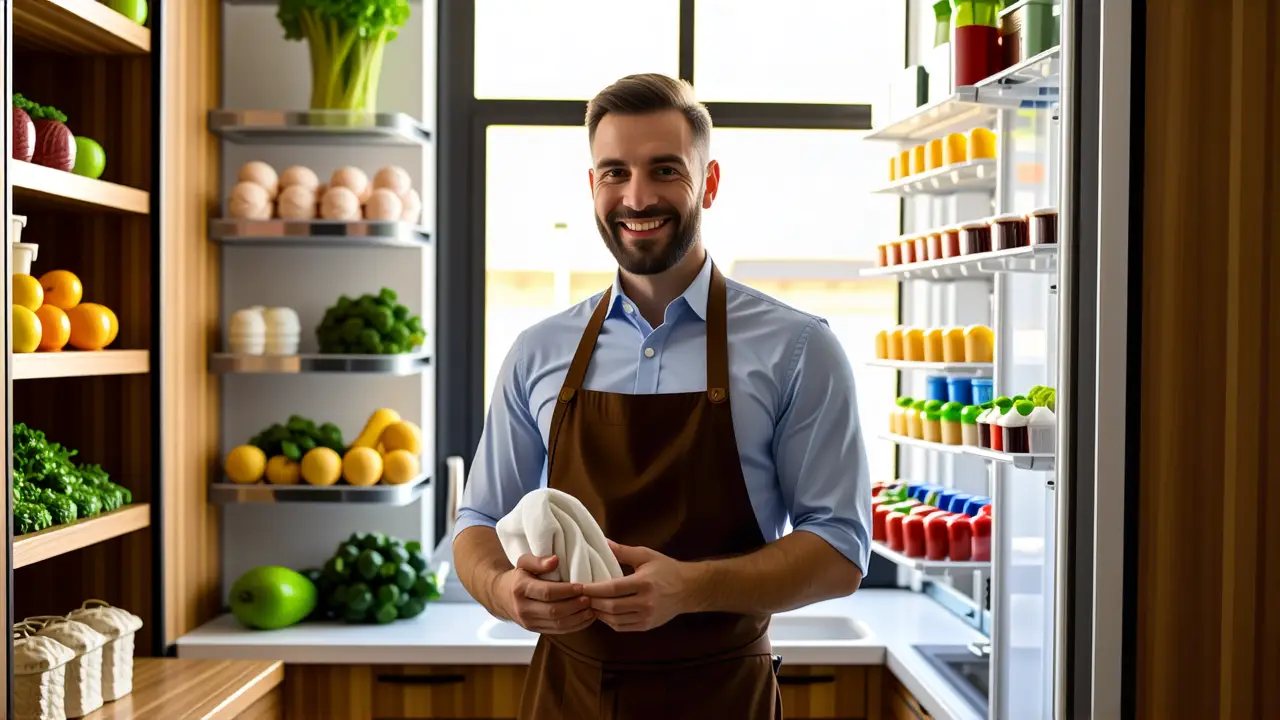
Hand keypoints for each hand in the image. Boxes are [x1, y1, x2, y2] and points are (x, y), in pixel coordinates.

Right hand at [494, 554, 594, 633]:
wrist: (501, 596)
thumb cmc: (518, 576)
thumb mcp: (523, 563)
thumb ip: (538, 561)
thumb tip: (555, 560)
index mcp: (520, 589)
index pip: (547, 592)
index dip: (566, 591)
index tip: (581, 586)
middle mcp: (523, 609)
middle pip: (553, 611)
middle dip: (575, 606)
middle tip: (590, 599)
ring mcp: (529, 623)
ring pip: (557, 625)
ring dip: (578, 618)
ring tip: (592, 609)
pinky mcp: (536, 630)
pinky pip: (558, 631)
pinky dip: (575, 626)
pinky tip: (586, 618)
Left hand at [581, 541, 695, 631]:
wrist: (688, 589)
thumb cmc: (666, 569)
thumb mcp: (646, 555)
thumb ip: (623, 551)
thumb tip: (603, 542)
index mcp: (644, 583)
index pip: (613, 589)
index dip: (594, 589)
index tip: (580, 586)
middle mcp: (646, 602)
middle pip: (611, 607)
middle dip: (593, 602)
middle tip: (581, 596)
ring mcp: (647, 617)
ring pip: (615, 620)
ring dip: (599, 613)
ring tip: (590, 603)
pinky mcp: (647, 626)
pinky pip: (622, 627)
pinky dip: (609, 621)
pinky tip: (604, 613)